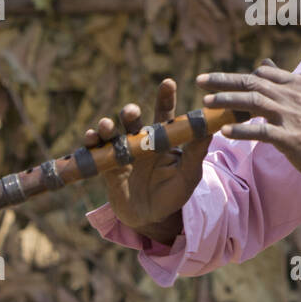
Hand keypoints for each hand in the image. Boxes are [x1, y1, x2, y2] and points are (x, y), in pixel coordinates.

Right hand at [82, 78, 211, 243]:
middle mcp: (141, 140)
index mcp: (162, 139)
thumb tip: (210, 128)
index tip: (168, 83)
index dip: (165, 97)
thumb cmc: (174, 194)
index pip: (164, 112)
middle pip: (132, 119)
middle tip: (131, 112)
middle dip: (129, 112)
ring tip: (106, 126)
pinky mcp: (106, 165)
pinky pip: (95, 150)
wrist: (151, 218)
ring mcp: (122, 151)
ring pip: (111, 131)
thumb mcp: (188, 175)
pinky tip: (90, 138)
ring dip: (106, 125)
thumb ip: (196, 153)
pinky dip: (91, 142)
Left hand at [198, 60, 300, 201]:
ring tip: (207, 103)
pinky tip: (224, 132)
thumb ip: (286, 80)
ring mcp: (292, 116)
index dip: (238, 77)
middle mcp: (294, 96)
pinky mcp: (291, 138)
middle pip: (252, 83)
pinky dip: (241, 131)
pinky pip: (261, 131)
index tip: (216, 81)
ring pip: (253, 102)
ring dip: (228, 101)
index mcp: (298, 84)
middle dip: (223, 81)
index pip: (262, 74)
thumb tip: (264, 64)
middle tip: (200, 82)